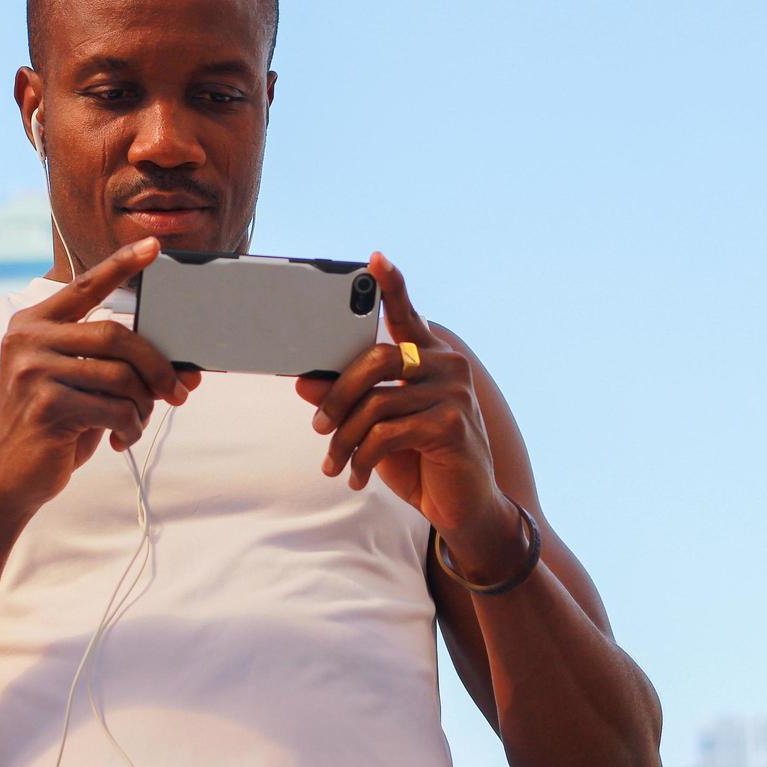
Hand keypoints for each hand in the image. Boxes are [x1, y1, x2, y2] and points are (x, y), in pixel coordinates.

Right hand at [0, 238, 202, 532]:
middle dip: (156, 366)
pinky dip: (130, 426)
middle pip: (116, 335)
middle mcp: (27, 339)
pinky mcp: (43, 403)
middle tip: (179, 391)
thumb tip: (186, 371)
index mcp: (33, 323)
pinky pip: (113, 408)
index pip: (85, 287)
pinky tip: (120, 440)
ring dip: (142, 405)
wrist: (8, 479)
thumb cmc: (53, 427)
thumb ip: (123, 369)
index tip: (154, 247)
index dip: (121, 266)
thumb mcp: (85, 387)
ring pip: (120, 375)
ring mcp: (31, 369)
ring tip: (136, 423)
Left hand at [294, 253, 503, 537]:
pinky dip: (362, 458)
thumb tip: (303, 381)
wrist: (463, 507)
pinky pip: (387, 433)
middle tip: (318, 426)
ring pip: (375, 403)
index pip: (407, 315)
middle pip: (375, 359)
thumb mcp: (375, 427)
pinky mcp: (452, 425)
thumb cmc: (419, 459)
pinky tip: (357, 477)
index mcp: (429, 358)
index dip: (392, 287)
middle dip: (338, 395)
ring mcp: (454, 393)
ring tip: (334, 463)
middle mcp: (446, 366)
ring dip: (345, 439)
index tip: (375, 259)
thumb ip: (346, 400)